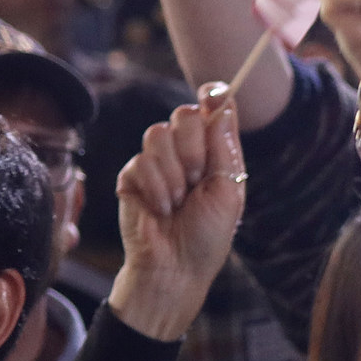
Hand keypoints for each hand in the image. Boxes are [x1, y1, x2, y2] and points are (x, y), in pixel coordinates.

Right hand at [109, 87, 245, 340]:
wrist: (175, 268)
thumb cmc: (208, 236)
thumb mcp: (228, 190)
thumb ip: (225, 146)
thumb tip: (223, 102)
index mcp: (214, 154)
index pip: (212, 111)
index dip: (213, 96)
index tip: (213, 92)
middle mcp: (185, 153)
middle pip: (183, 114)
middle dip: (192, 147)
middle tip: (196, 180)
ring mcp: (156, 163)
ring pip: (157, 134)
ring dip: (173, 173)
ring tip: (178, 202)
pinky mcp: (131, 176)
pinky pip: (139, 161)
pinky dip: (155, 188)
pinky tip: (160, 209)